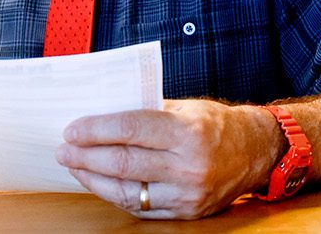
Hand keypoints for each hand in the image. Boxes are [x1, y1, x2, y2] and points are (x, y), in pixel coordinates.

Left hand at [54, 99, 275, 218]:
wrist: (256, 152)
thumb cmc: (215, 124)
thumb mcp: (184, 107)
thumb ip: (144, 112)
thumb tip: (99, 114)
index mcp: (187, 132)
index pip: (130, 130)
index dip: (95, 130)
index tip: (71, 129)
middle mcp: (189, 165)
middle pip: (124, 163)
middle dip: (86, 157)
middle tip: (64, 150)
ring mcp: (188, 193)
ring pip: (129, 191)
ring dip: (94, 180)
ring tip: (75, 168)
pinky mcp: (187, 212)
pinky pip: (142, 208)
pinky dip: (116, 196)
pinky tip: (99, 184)